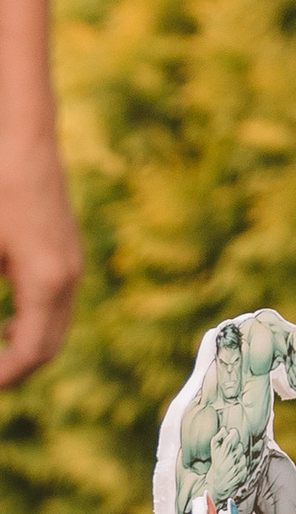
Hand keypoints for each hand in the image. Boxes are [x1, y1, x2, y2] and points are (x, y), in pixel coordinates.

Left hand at [0, 117, 78, 387]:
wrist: (22, 137)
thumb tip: (1, 329)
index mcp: (47, 280)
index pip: (33, 350)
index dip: (6, 376)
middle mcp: (67, 277)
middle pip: (50, 345)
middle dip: (18, 370)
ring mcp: (71, 264)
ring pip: (56, 327)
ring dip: (28, 350)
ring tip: (1, 363)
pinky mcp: (65, 252)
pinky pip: (56, 305)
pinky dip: (35, 326)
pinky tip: (10, 326)